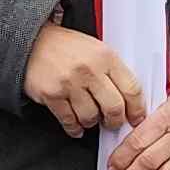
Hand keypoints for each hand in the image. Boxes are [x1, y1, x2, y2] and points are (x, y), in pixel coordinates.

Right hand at [24, 18, 145, 138]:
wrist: (33, 41)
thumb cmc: (67, 47)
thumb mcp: (96, 49)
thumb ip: (113, 71)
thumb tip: (131, 99)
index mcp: (106, 56)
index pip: (131, 88)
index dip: (137, 108)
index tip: (136, 118)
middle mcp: (89, 69)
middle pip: (114, 107)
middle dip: (115, 121)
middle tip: (112, 123)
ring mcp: (69, 83)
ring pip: (91, 117)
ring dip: (92, 122)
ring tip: (90, 117)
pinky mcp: (52, 94)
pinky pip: (69, 121)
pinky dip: (74, 128)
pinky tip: (76, 126)